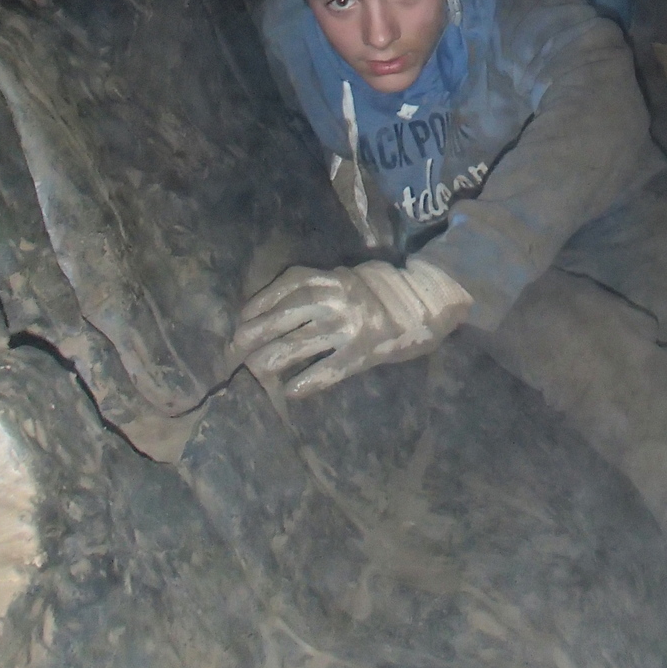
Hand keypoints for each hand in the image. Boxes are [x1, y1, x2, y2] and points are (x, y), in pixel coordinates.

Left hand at [230, 259, 471, 398]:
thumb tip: (283, 305)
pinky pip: (330, 368)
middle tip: (235, 348)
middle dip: (256, 332)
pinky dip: (308, 380)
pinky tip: (292, 391)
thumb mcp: (354, 276)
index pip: (287, 286)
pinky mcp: (364, 351)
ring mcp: (350, 325)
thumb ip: (325, 285)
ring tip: (256, 370)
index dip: (260, 303)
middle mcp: (338, 299)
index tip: (242, 317)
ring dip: (273, 358)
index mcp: (334, 278)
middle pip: (285, 315)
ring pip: (300, 343)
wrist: (431, 300)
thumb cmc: (390, 290)